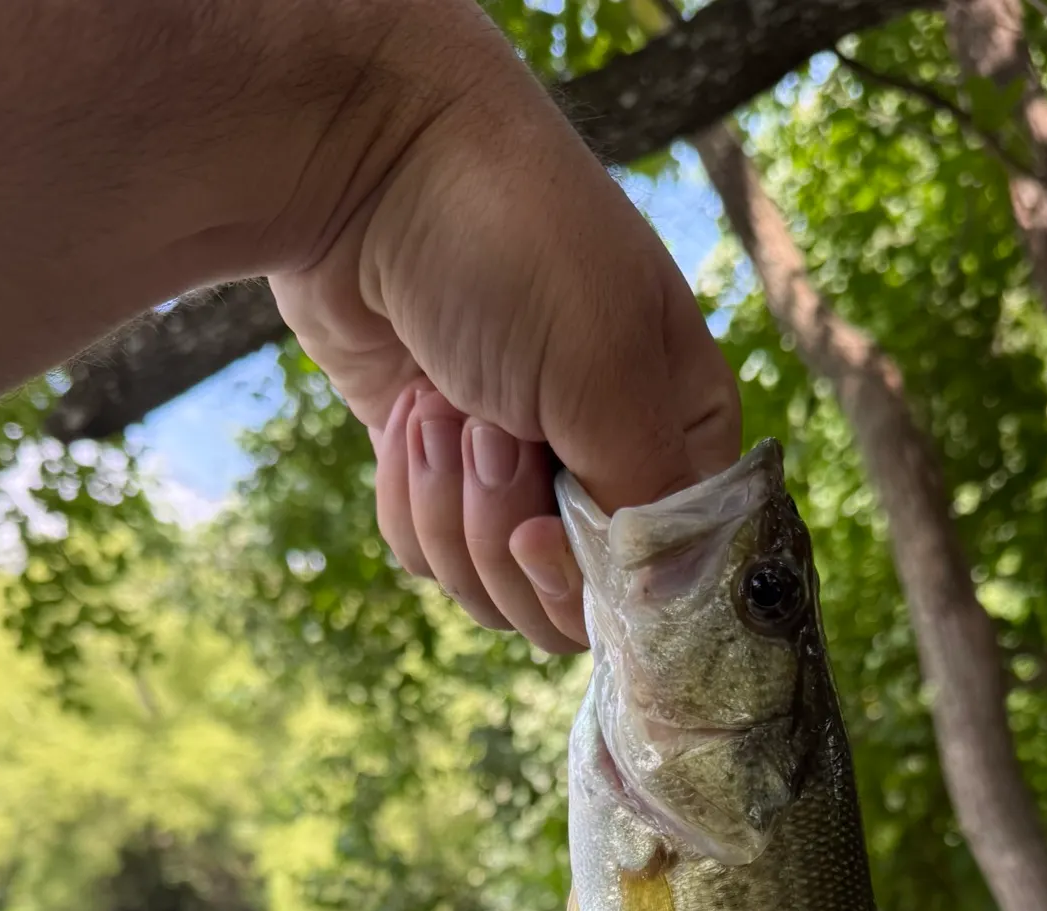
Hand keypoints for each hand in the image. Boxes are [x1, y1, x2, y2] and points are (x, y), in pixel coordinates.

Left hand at [271, 1, 739, 651]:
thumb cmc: (513, 249)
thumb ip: (647, 503)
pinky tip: (405, 413)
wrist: (368, 168)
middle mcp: (606, 464)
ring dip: (448, 509)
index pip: (662, 576)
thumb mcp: (607, 374)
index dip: (595, 577)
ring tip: (436, 405)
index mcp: (677, 435)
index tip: (540, 524)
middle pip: (569, 602)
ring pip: (492, 588)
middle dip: (504, 530)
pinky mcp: (440, 479)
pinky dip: (406, 497)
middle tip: (486, 427)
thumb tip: (657, 605)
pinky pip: (430, 556)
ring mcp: (518, 476)